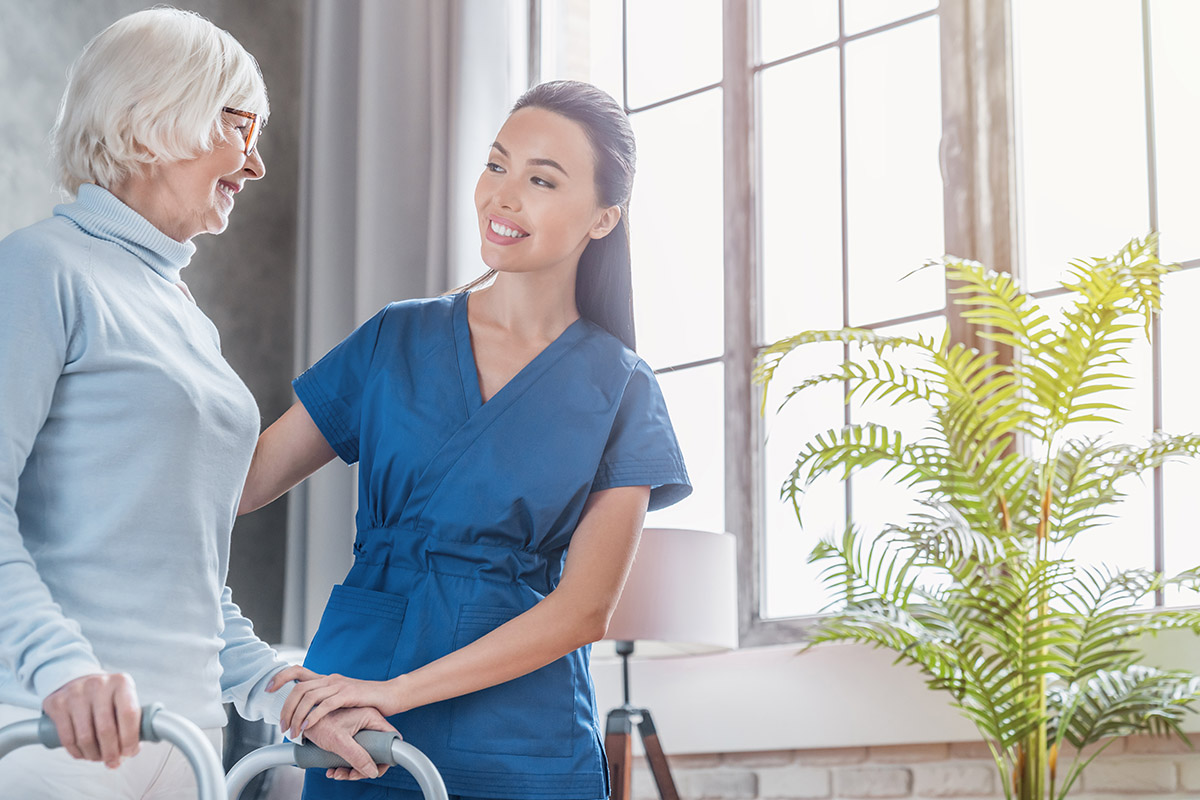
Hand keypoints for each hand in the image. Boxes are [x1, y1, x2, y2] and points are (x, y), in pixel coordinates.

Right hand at [42, 672, 139, 767]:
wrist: (78, 681)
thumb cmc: (106, 696)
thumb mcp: (123, 699)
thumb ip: (131, 721)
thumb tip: (132, 750)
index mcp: (121, 682)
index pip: (129, 714)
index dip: (130, 738)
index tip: (130, 752)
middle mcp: (98, 684)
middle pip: (106, 729)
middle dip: (111, 752)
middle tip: (113, 762)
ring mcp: (76, 693)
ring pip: (85, 737)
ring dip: (94, 755)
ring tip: (99, 757)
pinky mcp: (57, 704)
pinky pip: (67, 738)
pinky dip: (77, 752)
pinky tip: (84, 754)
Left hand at [273, 666, 401, 737]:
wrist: (391, 695)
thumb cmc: (368, 700)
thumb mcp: (343, 698)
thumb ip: (327, 701)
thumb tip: (309, 712)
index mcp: (327, 680)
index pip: (298, 671)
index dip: (280, 677)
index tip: (268, 689)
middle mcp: (331, 679)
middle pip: (299, 687)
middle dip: (286, 707)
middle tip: (283, 726)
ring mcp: (340, 685)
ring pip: (309, 696)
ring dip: (297, 715)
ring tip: (294, 732)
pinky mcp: (349, 695)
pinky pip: (326, 704)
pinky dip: (313, 716)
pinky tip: (308, 727)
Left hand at [303, 707, 397, 780]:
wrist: (300, 720)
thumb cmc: (317, 723)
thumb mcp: (339, 742)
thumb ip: (357, 757)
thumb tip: (372, 772)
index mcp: (371, 716)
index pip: (390, 738)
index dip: (387, 756)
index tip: (377, 768)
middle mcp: (367, 721)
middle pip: (376, 750)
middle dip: (362, 766)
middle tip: (350, 775)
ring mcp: (358, 728)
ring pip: (363, 754)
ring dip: (351, 768)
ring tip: (336, 772)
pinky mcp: (348, 734)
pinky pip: (353, 752)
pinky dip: (344, 763)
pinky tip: (333, 768)